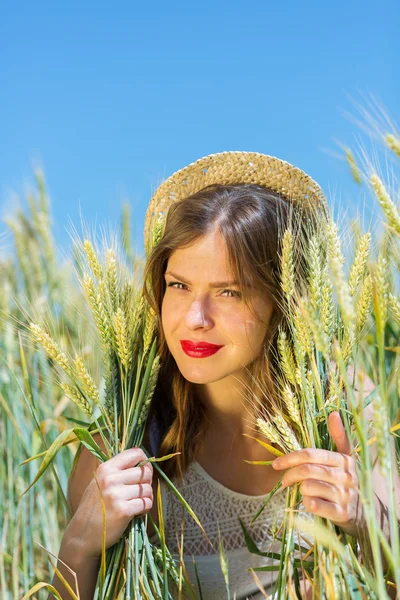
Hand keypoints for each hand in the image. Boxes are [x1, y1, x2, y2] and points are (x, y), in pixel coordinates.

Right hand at [68, 447, 153, 557]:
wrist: (81, 535)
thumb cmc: (93, 508)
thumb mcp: (99, 482)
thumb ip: (117, 471)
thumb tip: (143, 463)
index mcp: (106, 468)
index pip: (135, 453)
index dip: (144, 462)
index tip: (143, 472)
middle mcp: (110, 478)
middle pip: (145, 472)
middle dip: (147, 482)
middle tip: (140, 492)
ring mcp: (116, 494)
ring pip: (148, 489)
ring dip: (147, 497)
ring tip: (137, 503)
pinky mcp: (123, 510)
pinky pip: (146, 503)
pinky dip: (145, 508)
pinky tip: (136, 513)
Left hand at [272, 412, 363, 536]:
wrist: (369, 513)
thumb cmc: (350, 481)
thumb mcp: (348, 458)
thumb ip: (339, 436)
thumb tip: (333, 413)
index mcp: (344, 460)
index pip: (311, 454)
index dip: (290, 458)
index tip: (276, 464)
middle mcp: (346, 476)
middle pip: (307, 470)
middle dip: (290, 475)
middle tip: (284, 481)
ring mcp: (345, 495)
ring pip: (309, 487)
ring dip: (300, 489)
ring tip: (302, 491)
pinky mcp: (342, 513)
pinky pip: (315, 505)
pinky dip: (307, 503)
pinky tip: (309, 502)